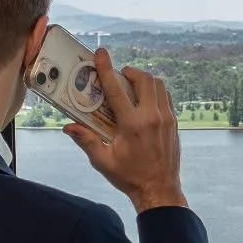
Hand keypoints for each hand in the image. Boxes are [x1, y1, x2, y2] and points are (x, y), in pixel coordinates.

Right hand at [63, 49, 186, 211]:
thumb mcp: (103, 161)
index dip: (106, 68)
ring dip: (145, 80)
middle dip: (130, 71)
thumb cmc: (130, 177)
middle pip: (144, 79)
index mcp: (132, 125)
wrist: (159, 190)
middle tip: (119, 75)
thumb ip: (86, 140)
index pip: (116, 89)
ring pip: (159, 85)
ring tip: (132, 86)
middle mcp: (152, 117)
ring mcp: (166, 119)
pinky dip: (156, 91)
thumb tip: (68, 127)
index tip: (101, 53)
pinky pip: (167, 97)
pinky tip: (145, 100)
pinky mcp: (174, 123)